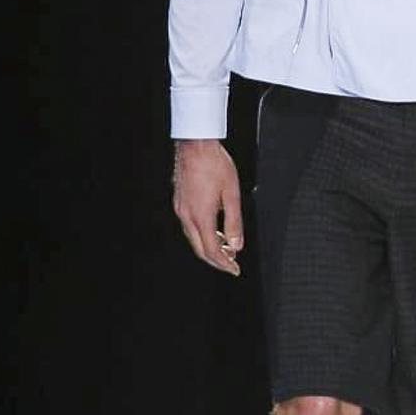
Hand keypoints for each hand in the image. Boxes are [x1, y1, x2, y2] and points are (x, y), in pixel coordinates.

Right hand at [173, 140, 243, 274]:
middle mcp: (187, 215)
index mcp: (201, 216)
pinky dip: (202, 235)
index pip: (212, 250)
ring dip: (208, 247)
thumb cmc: (214, 164)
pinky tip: (213, 231)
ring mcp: (180, 208)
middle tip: (231, 264)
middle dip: (216, 260)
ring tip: (225, 248)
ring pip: (193, 238)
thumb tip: (236, 244)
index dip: (224, 263)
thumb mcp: (232, 194)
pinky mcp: (179, 202)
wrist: (196, 145)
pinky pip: (189, 227)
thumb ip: (234, 223)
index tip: (235, 269)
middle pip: (200, 249)